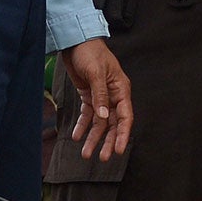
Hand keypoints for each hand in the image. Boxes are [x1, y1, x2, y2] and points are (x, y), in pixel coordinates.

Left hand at [62, 38, 131, 161]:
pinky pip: (87, 115)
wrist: (75, 42)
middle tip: (103, 158)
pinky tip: (77, 136)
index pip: (125, 116)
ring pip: (100, 123)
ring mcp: (101, 97)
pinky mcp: (88, 95)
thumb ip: (100, 96)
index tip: (118, 150)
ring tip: (86, 153)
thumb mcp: (96, 73)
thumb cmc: (90, 53)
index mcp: (121, 89)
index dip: (122, 134)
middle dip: (108, 141)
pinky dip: (83, 126)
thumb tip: (104, 117)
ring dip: (93, 138)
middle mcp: (113, 95)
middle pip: (113, 124)